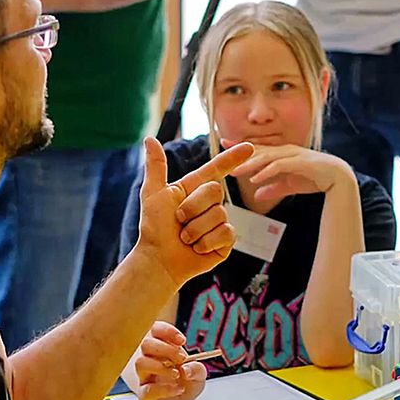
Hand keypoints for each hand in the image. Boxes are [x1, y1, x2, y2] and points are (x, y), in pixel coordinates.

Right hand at [134, 321, 207, 399]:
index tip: (181, 340)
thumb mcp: (199, 374)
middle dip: (165, 349)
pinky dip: (165, 389)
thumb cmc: (187, 383)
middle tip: (181, 358)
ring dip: (161, 367)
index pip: (155, 330)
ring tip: (177, 374)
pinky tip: (177, 389)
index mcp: (162, 348)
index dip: (166, 331)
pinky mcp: (144, 395)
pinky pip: (147, 389)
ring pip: (141, 363)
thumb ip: (197, 368)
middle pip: (146, 344)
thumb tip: (186, 368)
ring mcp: (145, 377)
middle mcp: (150, 359)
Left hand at [135, 137, 252, 287]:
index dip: (233, 158)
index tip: (250, 147)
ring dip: (196, 229)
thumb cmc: (154, 228)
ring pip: (218, 215)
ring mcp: (219, 222)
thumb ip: (156, 167)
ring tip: (185, 238)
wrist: (159, 260)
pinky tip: (198, 248)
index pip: (217, 169)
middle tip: (179, 221)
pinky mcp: (226, 241)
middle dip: (192, 208)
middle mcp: (210, 204)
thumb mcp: (153, 194)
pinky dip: (207, 242)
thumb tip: (150, 139)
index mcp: (195, 189)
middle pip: (215, 191)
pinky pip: (226, 233)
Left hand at [222, 140, 353, 204]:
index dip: (240, 147)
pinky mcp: (301, 162)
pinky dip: (266, 171)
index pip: (258, 148)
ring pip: (267, 156)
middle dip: (240, 151)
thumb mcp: (289, 185)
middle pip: (259, 150)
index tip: (223, 145)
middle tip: (221, 155)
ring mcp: (294, 154)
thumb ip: (273, 188)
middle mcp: (286, 150)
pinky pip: (280, 165)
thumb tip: (257, 195)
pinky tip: (255, 178)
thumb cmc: (315, 178)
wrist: (339, 178)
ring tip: (235, 171)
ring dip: (249, 163)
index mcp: (282, 154)